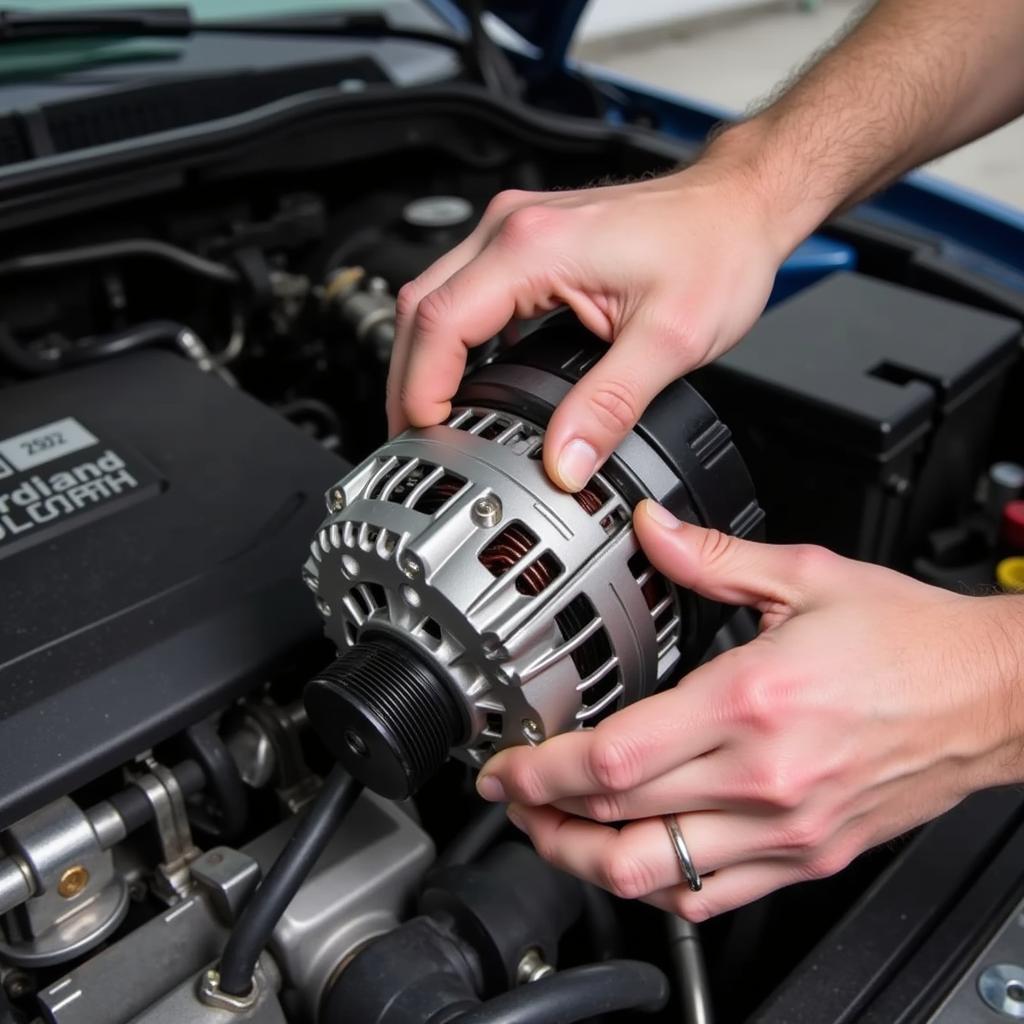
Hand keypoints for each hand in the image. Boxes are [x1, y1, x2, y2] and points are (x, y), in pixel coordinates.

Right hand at [387, 160, 786, 490]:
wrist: (740, 205)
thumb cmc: (716, 249)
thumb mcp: (669, 340)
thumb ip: (609, 406)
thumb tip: (564, 462)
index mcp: (533, 246)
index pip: (438, 323)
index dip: (419, 388)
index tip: (426, 435)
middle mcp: (512, 228)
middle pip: (418, 308)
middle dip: (407, 381)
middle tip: (416, 439)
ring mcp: (515, 228)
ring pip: (433, 296)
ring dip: (424, 358)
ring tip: (433, 416)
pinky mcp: (527, 239)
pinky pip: (464, 290)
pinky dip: (452, 338)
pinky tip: (467, 376)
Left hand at [475, 500, 1023, 919]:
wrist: (992, 695)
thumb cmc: (912, 641)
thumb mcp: (806, 576)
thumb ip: (712, 559)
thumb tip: (651, 530)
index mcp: (750, 703)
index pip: (615, 760)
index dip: (541, 770)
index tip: (507, 764)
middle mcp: (763, 779)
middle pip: (618, 826)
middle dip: (542, 818)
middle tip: (511, 797)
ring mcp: (786, 829)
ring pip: (656, 878)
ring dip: (584, 861)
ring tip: (552, 832)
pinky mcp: (807, 856)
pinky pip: (713, 898)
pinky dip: (653, 887)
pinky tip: (630, 860)